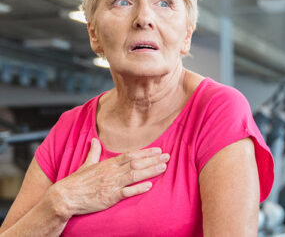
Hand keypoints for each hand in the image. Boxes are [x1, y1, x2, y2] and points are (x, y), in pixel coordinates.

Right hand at [49, 138, 169, 217]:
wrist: (65, 197)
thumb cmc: (76, 181)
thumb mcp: (86, 164)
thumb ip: (93, 152)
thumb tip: (94, 140)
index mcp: (108, 164)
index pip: (130, 155)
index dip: (145, 152)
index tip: (157, 150)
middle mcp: (112, 172)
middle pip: (136, 163)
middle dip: (153, 160)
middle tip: (167, 156)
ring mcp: (112, 185)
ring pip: (134, 175)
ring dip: (150, 171)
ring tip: (163, 167)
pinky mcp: (110, 198)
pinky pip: (127, 192)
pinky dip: (138, 188)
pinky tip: (149, 185)